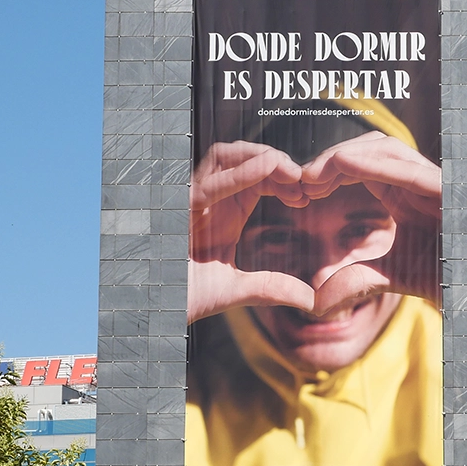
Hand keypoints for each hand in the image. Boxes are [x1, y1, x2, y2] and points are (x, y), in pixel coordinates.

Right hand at [189, 142, 314, 322]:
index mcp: (224, 214)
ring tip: (287, 169)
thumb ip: (271, 288)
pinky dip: (240, 173)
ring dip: (258, 155)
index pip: (256, 177)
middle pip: (240, 156)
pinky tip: (268, 168)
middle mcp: (208, 201)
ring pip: (223, 155)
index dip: (282, 177)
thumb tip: (310, 300)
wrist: (156, 310)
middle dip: (273, 158)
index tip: (305, 194)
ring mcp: (192, 202)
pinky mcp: (178, 210)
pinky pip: (208, 184)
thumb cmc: (186, 296)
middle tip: (301, 176)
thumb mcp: (236, 290)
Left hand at [300, 132, 441, 313]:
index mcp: (403, 192)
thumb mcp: (387, 276)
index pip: (362, 164)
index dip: (330, 168)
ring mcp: (434, 180)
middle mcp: (418, 180)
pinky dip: (371, 162)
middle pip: (372, 148)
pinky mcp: (446, 189)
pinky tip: (341, 165)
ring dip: (346, 155)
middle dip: (333, 157)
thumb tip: (316, 300)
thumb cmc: (440, 277)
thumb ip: (355, 279)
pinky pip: (406, 167)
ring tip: (314, 175)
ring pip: (386, 148)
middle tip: (302, 178)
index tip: (301, 189)